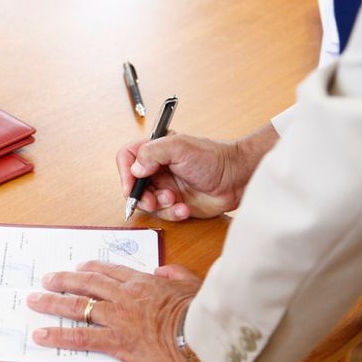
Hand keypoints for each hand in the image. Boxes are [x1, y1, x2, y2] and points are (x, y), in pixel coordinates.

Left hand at [26, 261, 206, 361]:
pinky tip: (41, 334)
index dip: (92, 268)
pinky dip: (58, 335)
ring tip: (34, 300)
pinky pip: (81, 337)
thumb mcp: (191, 282)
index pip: (110, 271)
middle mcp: (124, 296)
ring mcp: (117, 317)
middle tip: (47, 279)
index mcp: (142, 282)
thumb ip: (174, 273)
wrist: (201, 333)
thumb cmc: (200, 310)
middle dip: (64, 280)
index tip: (80, 268)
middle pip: (87, 284)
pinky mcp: (115, 340)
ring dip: (53, 303)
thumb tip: (163, 270)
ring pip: (78, 306)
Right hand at [117, 124, 278, 219]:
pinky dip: (172, 213)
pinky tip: (184, 208)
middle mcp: (157, 168)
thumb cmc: (213, 158)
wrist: (236, 179)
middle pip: (133, 185)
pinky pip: (162, 214)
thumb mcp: (180, 147)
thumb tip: (135, 169)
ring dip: (159, 205)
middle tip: (152, 201)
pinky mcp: (174, 203)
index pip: (127, 158)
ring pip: (146, 202)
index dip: (125, 172)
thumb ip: (153, 152)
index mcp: (155, 150)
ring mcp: (165, 186)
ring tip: (174, 200)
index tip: (130, 185)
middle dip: (141, 196)